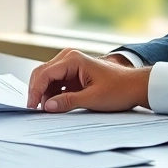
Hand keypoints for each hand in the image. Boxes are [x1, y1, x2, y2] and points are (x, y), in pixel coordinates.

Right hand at [27, 48, 150, 113]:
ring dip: (44, 93)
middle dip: (36, 91)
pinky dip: (52, 93)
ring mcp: (71, 64)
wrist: (135, 86)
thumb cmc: (119, 89)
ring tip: (45, 110)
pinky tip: (53, 105)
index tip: (32, 107)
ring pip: (48, 78)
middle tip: (34, 110)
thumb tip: (47, 106)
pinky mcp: (74, 72)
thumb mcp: (93, 99)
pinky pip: (56, 82)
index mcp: (73, 59)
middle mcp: (69, 58)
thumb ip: (68, 102)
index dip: (36, 91)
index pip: (45, 74)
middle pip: (43, 73)